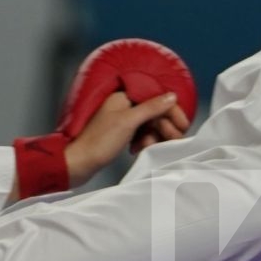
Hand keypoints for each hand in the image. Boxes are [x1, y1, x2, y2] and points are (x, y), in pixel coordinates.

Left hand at [62, 92, 188, 186]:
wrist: (77, 164)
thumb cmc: (98, 143)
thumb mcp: (128, 123)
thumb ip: (151, 108)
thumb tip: (172, 97)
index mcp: (123, 97)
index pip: (156, 98)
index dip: (171, 112)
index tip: (183, 126)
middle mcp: (122, 105)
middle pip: (154, 112)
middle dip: (164, 127)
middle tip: (173, 141)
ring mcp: (120, 120)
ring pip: (148, 125)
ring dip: (154, 136)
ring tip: (149, 147)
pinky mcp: (118, 135)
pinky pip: (139, 135)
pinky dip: (143, 142)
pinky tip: (138, 150)